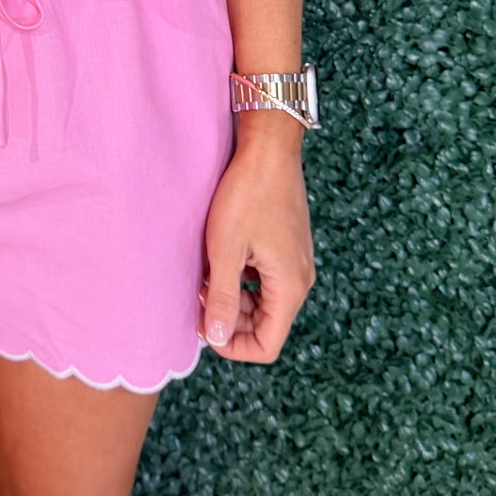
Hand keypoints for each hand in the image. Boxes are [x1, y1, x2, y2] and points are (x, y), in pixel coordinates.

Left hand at [197, 136, 315, 362]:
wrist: (268, 149)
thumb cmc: (248, 194)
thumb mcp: (226, 249)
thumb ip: (221, 297)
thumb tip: (215, 338)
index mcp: (290, 287)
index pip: (266, 345)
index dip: (232, 346)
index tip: (203, 325)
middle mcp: (298, 280)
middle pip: (264, 325)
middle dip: (228, 320)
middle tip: (197, 297)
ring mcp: (293, 263)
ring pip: (261, 302)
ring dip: (231, 298)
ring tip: (203, 276)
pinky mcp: (285, 247)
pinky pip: (262, 280)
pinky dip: (239, 278)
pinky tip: (216, 259)